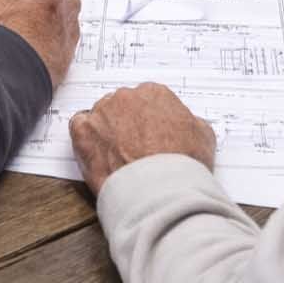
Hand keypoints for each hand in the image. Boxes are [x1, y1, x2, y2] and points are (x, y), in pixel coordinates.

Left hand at [69, 82, 216, 195]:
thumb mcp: (204, 137)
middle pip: (123, 106)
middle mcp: (126, 97)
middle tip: (135, 149)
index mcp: (154, 93)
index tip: (151, 136)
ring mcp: (102, 113)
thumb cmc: (183, 164)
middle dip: (128, 125)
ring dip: (107, 132)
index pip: (148, 100)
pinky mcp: (84, 132)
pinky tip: (97, 153)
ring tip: (118, 157)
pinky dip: (85, 138)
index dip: (149, 121)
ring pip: (101, 116)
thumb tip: (189, 125)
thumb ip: (192, 123)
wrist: (161, 190)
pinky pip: (79, 127)